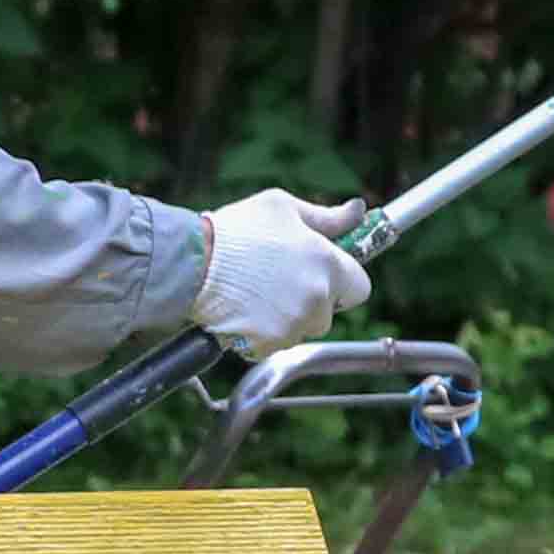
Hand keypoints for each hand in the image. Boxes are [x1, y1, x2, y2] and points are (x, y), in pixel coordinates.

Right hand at [191, 190, 373, 357]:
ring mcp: (293, 325)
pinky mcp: (269, 345)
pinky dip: (263, 335)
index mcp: (327, 264)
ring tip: (257, 294)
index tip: (324, 276)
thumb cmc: (237, 230)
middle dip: (311, 301)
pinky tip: (245, 311)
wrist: (193, 262)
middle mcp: (316, 298)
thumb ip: (327, 217)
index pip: (360, 288)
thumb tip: (358, 210)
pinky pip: (275, 345)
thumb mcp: (283, 208)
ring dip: (288, 319)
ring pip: (302, 330)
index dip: (343, 282)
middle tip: (280, 281)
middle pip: (329, 313)